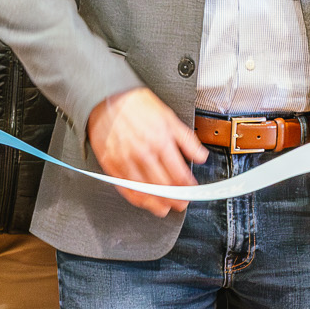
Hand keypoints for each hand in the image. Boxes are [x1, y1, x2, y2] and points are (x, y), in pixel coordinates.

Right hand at [87, 87, 206, 216]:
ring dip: (156, 204)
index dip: (188, 187)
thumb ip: (187, 140)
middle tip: (182, 204)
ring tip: (165, 209)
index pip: (179, 174)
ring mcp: (126, 161)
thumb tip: (201, 157)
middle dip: (176, 199)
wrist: (108, 99)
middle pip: (163, 186)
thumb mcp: (170, 118)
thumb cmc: (138, 106)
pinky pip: (125, 188)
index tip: (193, 192)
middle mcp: (143, 154)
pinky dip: (136, 199)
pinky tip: (143, 202)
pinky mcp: (111, 165)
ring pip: (144, 191)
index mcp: (161, 142)